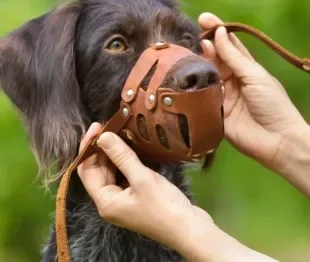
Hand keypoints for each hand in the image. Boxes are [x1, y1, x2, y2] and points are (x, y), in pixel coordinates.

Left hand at [77, 123, 277, 261]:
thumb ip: (121, 156)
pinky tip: (130, 147)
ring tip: (118, 132)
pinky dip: (124, 161)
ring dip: (113, 153)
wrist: (189, 228)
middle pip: (98, 170)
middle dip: (101, 148)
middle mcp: (110, 201)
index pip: (86, 170)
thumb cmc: (164, 206)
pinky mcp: (136, 196)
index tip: (97, 127)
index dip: (88, 147)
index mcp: (105, 201)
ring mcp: (123, 199)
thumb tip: (102, 136)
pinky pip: (123, 174)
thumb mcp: (142, 178)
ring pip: (111, 171)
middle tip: (109, 126)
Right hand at [199, 13, 309, 195]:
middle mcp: (230, 80)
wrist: (276, 140)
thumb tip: (219, 33)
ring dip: (194, 66)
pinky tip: (181, 79)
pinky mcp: (212, 112)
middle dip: (202, 47)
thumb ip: (234, 57)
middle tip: (190, 37)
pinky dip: (191, 89)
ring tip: (182, 53)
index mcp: (245, 68)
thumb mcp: (255, 76)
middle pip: (214, 59)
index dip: (216, 31)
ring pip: (204, 77)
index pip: (228, 45)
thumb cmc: (272, 104)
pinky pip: (199, 98)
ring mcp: (220, 96)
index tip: (203, 18)